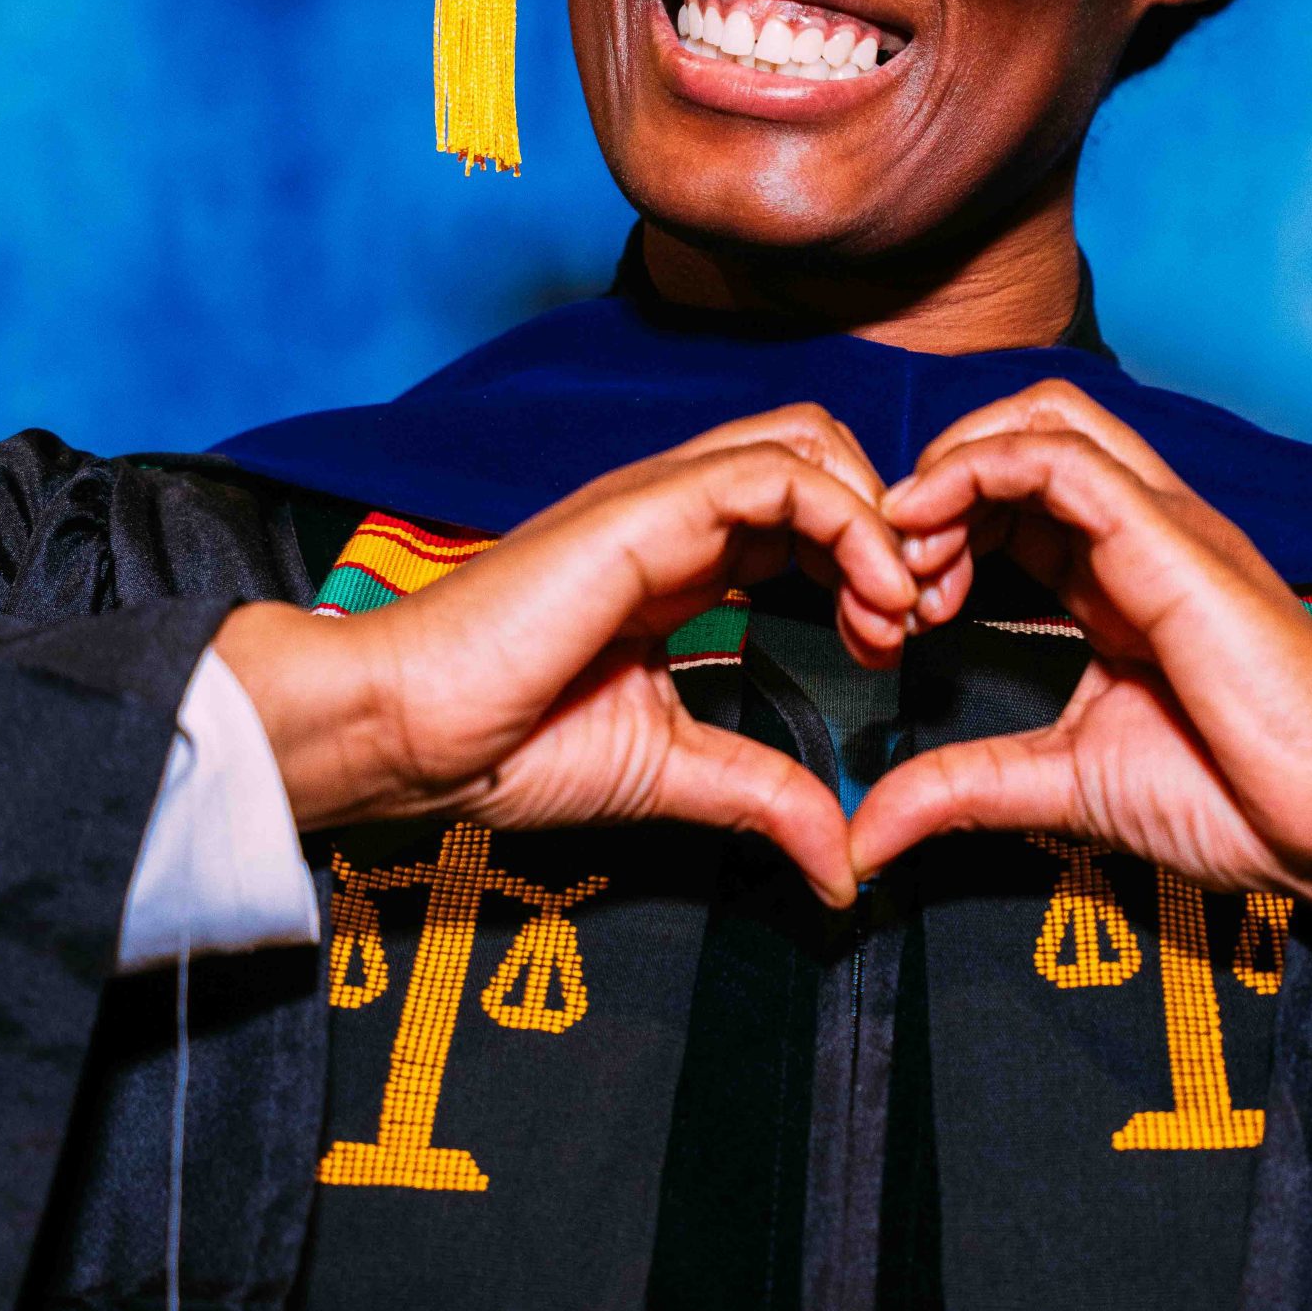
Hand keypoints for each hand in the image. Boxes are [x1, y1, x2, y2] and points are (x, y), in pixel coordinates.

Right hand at [218, 405, 919, 905]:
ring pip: (808, 443)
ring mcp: (658, 499)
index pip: (803, 510)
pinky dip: (851, 525)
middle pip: (820, 453)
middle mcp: (674, 512)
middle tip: (903, 627)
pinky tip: (871, 601)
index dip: (868, 562)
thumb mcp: (669, 771)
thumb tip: (844, 868)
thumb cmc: (505, 744)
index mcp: (677, 559)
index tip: (890, 648)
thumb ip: (761, 797)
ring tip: (893, 613)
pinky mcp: (644, 506)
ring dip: (879, 520)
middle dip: (889, 527)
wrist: (408, 731)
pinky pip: (777, 475)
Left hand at [848, 381, 1311, 937]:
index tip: (897, 611)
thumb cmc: (1235, 799)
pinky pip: (1061, 456)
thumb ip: (963, 789)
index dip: (938, 528)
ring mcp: (1161, 525)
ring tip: (906, 548)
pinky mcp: (1170, 537)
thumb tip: (866, 836)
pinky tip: (930, 530)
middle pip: (1021, 432)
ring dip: (950, 469)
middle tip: (892, 575)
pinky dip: (978, 472)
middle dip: (935, 486)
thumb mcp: (1061, 785)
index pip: (1014, 494)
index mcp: (1117, 577)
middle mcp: (1139, 533)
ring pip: (1040, 419)